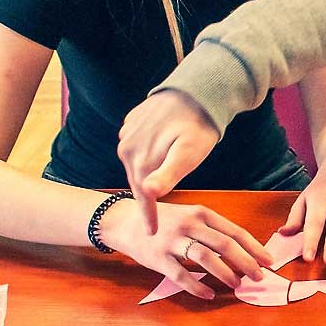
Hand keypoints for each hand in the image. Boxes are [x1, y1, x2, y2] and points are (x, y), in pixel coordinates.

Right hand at [98, 196, 269, 298]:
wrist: (124, 220)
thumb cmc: (164, 221)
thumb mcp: (190, 216)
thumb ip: (212, 230)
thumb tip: (242, 251)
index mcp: (201, 213)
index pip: (235, 231)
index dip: (254, 247)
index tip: (269, 261)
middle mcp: (189, 224)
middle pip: (225, 245)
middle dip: (246, 262)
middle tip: (259, 277)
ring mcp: (173, 240)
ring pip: (206, 258)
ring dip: (225, 273)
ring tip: (238, 285)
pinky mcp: (158, 257)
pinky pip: (181, 275)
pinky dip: (197, 286)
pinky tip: (209, 294)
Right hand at [117, 90, 218, 233]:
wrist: (197, 91)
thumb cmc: (198, 126)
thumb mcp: (188, 154)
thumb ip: (167, 175)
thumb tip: (146, 192)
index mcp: (140, 159)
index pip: (142, 196)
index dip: (148, 215)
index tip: (152, 234)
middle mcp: (127, 148)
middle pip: (137, 181)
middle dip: (146, 198)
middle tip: (155, 217)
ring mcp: (127, 134)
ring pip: (136, 165)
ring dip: (145, 177)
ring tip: (154, 192)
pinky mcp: (131, 124)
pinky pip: (135, 148)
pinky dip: (144, 158)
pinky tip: (155, 162)